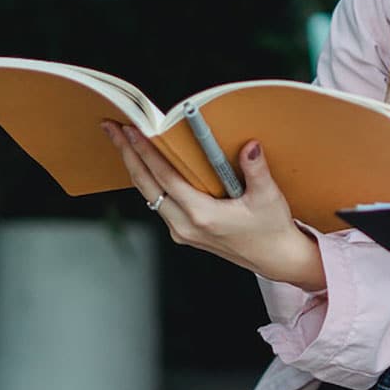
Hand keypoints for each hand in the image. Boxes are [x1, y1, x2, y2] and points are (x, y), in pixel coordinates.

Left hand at [102, 121, 325, 289]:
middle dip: (127, 156)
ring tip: (126, 144)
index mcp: (202, 216)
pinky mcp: (185, 232)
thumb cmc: (271, 230)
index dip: (146, 153)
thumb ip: (256, 170)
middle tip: (114, 131)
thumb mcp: (268, 197)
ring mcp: (182, 231)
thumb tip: (249, 146)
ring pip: (149, 195)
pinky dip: (150, 182)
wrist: (275, 258)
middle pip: (146, 186)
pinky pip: (159, 203)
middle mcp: (186, 226)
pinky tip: (149, 167)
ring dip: (136, 168)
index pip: (165, 179)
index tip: (133, 132)